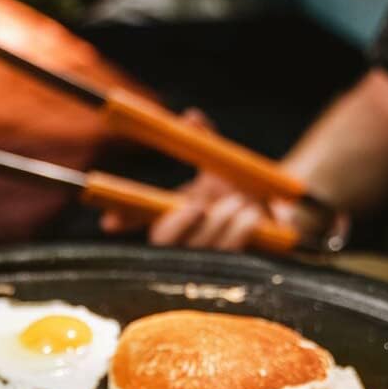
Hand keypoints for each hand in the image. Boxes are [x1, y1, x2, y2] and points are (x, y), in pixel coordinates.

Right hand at [99, 109, 296, 251]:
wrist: (279, 214)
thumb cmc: (239, 190)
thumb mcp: (219, 165)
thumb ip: (204, 141)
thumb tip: (192, 117)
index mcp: (172, 216)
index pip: (137, 220)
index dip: (121, 221)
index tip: (109, 222)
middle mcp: (183, 242)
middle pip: (163, 244)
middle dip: (178, 226)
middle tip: (198, 206)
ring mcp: (206, 260)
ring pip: (200, 251)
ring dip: (218, 224)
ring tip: (238, 203)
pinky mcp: (232, 271)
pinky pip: (230, 258)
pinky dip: (240, 232)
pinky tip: (250, 215)